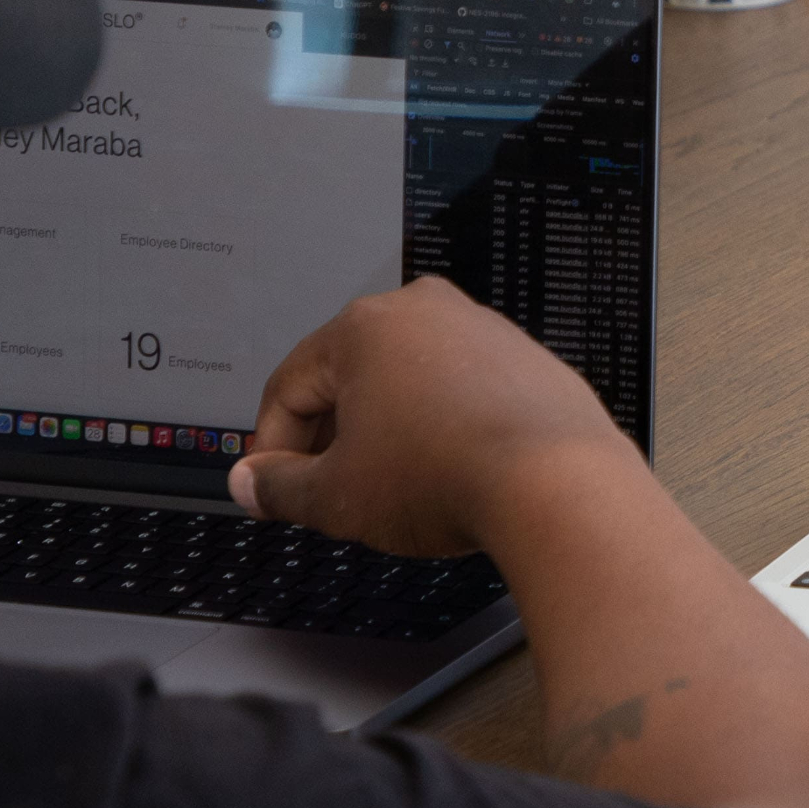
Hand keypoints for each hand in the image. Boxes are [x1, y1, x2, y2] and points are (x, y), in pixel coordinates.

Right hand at [230, 277, 647, 560]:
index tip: (272, 487)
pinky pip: (464, 393)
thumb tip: (251, 482)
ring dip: (388, 432)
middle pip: (349, 378)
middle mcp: (425, 312)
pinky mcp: (526, 361)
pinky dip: (444, 428)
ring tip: (392, 489)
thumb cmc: (446, 476)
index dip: (271, 446)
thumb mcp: (337, 496)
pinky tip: (448, 473)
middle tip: (325, 493)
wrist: (557, 485)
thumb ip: (280, 487)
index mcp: (365, 327)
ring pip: (408, 384)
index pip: (290, 386)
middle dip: (330, 439)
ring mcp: (483, 331)